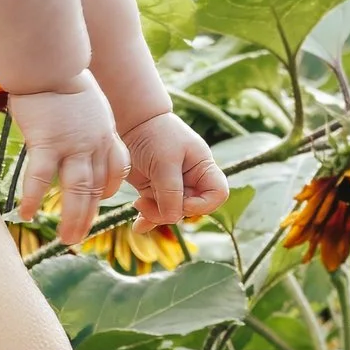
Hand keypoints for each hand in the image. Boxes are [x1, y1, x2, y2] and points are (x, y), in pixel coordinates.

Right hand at [11, 79, 128, 247]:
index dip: (108, 190)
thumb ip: (89, 124)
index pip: (115, 171)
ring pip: (78, 191)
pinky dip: (33, 197)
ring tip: (66, 239)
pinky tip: (25, 214)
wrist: (52, 61)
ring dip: (74, 218)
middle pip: (97, 190)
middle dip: (88, 217)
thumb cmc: (63, 79)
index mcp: (105, 135)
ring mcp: (72, 146)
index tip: (97, 202)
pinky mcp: (46, 143)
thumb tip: (78, 135)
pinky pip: (41, 178)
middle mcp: (94, 145)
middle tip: (77, 238)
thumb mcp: (91, 104)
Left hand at [123, 110, 227, 230]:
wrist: (131, 124)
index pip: (218, 194)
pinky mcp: (155, 190)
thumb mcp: (164, 162)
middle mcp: (192, 179)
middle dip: (171, 211)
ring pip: (172, 213)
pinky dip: (148, 219)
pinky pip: (157, 211)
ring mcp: (173, 187)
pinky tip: (138, 226)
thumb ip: (170, 191)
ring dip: (155, 215)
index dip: (203, 205)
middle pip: (191, 209)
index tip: (182, 202)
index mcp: (203, 167)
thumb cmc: (154, 135)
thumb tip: (173, 218)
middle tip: (148, 203)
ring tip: (138, 205)